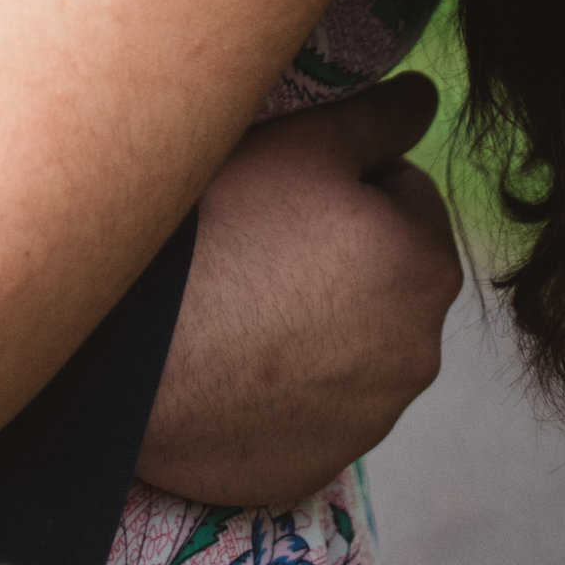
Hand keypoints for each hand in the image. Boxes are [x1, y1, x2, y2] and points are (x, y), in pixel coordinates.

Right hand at [134, 75, 461, 506]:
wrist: (136, 357)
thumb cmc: (223, 230)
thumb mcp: (304, 143)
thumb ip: (381, 116)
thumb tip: (428, 98)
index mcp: (427, 267)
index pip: (407, 194)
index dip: (349, 179)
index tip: (290, 188)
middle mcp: (418, 354)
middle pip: (388, 273)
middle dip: (347, 252)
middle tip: (263, 237)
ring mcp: (368, 420)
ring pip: (355, 342)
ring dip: (321, 318)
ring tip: (242, 296)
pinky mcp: (317, 466)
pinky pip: (314, 404)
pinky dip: (288, 380)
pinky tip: (233, 356)